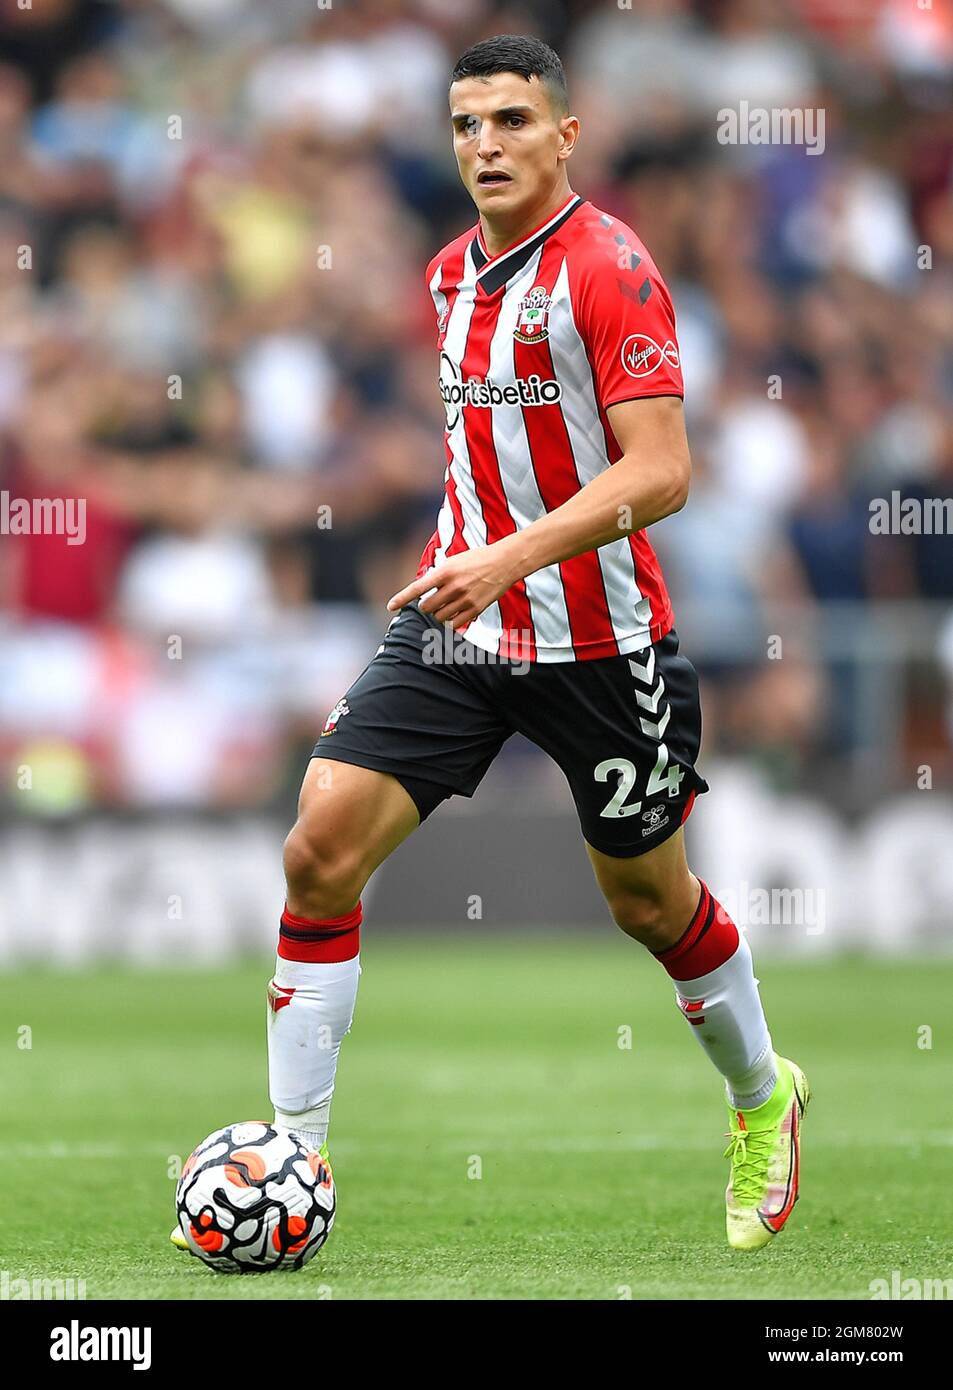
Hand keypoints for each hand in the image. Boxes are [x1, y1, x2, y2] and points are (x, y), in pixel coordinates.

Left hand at [386, 544, 519, 627]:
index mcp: (445, 571)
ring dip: (438, 613)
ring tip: (448, 603)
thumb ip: (438, 574)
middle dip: (426, 605)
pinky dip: (450, 621)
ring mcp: (464, 599)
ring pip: (439, 617)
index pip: (417, 588)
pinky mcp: (475, 609)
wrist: (504, 562)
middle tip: (433, 599)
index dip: (402, 598)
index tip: (390, 606)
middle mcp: (453, 586)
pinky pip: (454, 624)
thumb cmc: (478, 559)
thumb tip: (423, 588)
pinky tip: (455, 612)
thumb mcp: (454, 560)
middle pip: (427, 607)